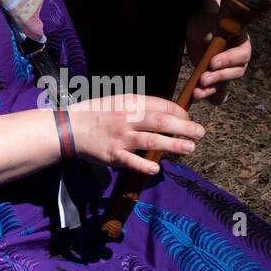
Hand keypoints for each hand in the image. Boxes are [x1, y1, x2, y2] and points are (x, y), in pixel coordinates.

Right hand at [67, 94, 204, 176]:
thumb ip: (139, 106)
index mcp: (130, 103)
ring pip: (151, 140)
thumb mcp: (118, 102)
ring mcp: (120, 137)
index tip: (189, 119)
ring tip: (190, 148)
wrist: (69, 127)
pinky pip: (130, 160)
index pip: (161, 105)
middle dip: (184, 127)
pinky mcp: (112, 155)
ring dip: (173, 145)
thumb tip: (165, 112)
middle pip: (161, 121)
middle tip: (200, 132)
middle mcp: (127, 118)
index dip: (179, 112)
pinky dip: (144, 164)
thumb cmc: (96, 114)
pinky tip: (157, 168)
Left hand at [185, 0, 251, 106]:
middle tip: (203, 79)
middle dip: (219, 77)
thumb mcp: (208, 23)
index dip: (229, 60)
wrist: (198, 28)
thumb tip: (210, 38)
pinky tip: (199, 98)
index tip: (213, 63)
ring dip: (211, 90)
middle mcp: (238, 60)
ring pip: (225, 84)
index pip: (242, 55)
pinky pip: (218, 93)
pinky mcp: (218, 80)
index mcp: (242, 43)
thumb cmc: (205, 22)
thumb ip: (211, 30)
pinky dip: (210, 97)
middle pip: (235, 73)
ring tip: (196, 92)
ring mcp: (228, 71)